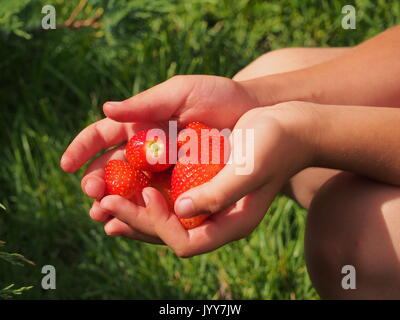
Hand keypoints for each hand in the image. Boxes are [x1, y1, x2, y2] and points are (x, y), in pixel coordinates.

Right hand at [60, 75, 260, 234]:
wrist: (255, 112)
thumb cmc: (218, 96)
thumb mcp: (181, 93)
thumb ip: (145, 103)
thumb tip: (106, 109)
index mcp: (141, 124)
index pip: (102, 136)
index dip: (82, 149)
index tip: (66, 165)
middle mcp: (148, 149)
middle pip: (113, 169)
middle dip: (99, 183)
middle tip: (93, 195)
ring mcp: (164, 169)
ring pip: (132, 189)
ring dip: (116, 203)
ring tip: (106, 216)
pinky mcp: (184, 186)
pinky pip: (160, 202)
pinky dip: (145, 212)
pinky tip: (135, 222)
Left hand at [105, 102, 317, 255]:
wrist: (289, 126)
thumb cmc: (275, 143)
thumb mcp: (250, 167)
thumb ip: (218, 193)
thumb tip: (180, 211)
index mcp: (231, 222)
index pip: (186, 242)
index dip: (159, 223)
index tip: (145, 194)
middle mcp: (217, 219)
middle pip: (169, 233)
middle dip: (134, 219)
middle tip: (102, 205)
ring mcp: (209, 203)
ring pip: (165, 218)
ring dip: (133, 211)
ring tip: (102, 203)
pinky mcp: (203, 184)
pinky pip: (169, 198)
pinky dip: (145, 195)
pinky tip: (127, 187)